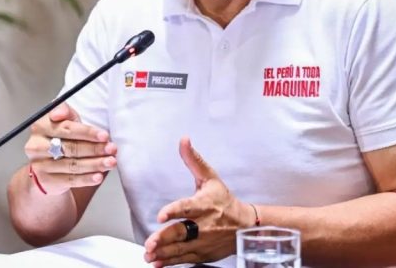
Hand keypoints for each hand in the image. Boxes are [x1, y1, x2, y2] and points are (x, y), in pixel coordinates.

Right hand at [24, 103, 116, 195]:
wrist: (47, 165)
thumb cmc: (61, 138)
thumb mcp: (64, 120)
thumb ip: (65, 111)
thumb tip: (59, 112)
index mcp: (40, 127)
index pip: (66, 129)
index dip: (87, 132)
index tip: (104, 135)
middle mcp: (36, 146)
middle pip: (70, 148)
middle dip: (95, 149)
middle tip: (112, 149)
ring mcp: (40, 165)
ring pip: (72, 165)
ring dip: (95, 164)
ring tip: (110, 162)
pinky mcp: (46, 181)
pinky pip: (70, 180)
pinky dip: (86, 179)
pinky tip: (98, 176)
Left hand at [143, 137, 254, 266]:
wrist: (246, 225)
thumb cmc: (224, 201)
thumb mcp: (211, 178)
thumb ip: (194, 160)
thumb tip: (183, 140)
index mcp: (205, 204)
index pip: (187, 207)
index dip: (174, 211)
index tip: (161, 215)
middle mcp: (203, 224)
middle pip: (182, 232)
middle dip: (165, 238)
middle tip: (150, 242)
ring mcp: (203, 241)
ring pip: (181, 249)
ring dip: (163, 253)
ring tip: (149, 253)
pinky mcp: (202, 254)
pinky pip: (184, 260)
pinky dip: (170, 262)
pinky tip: (156, 263)